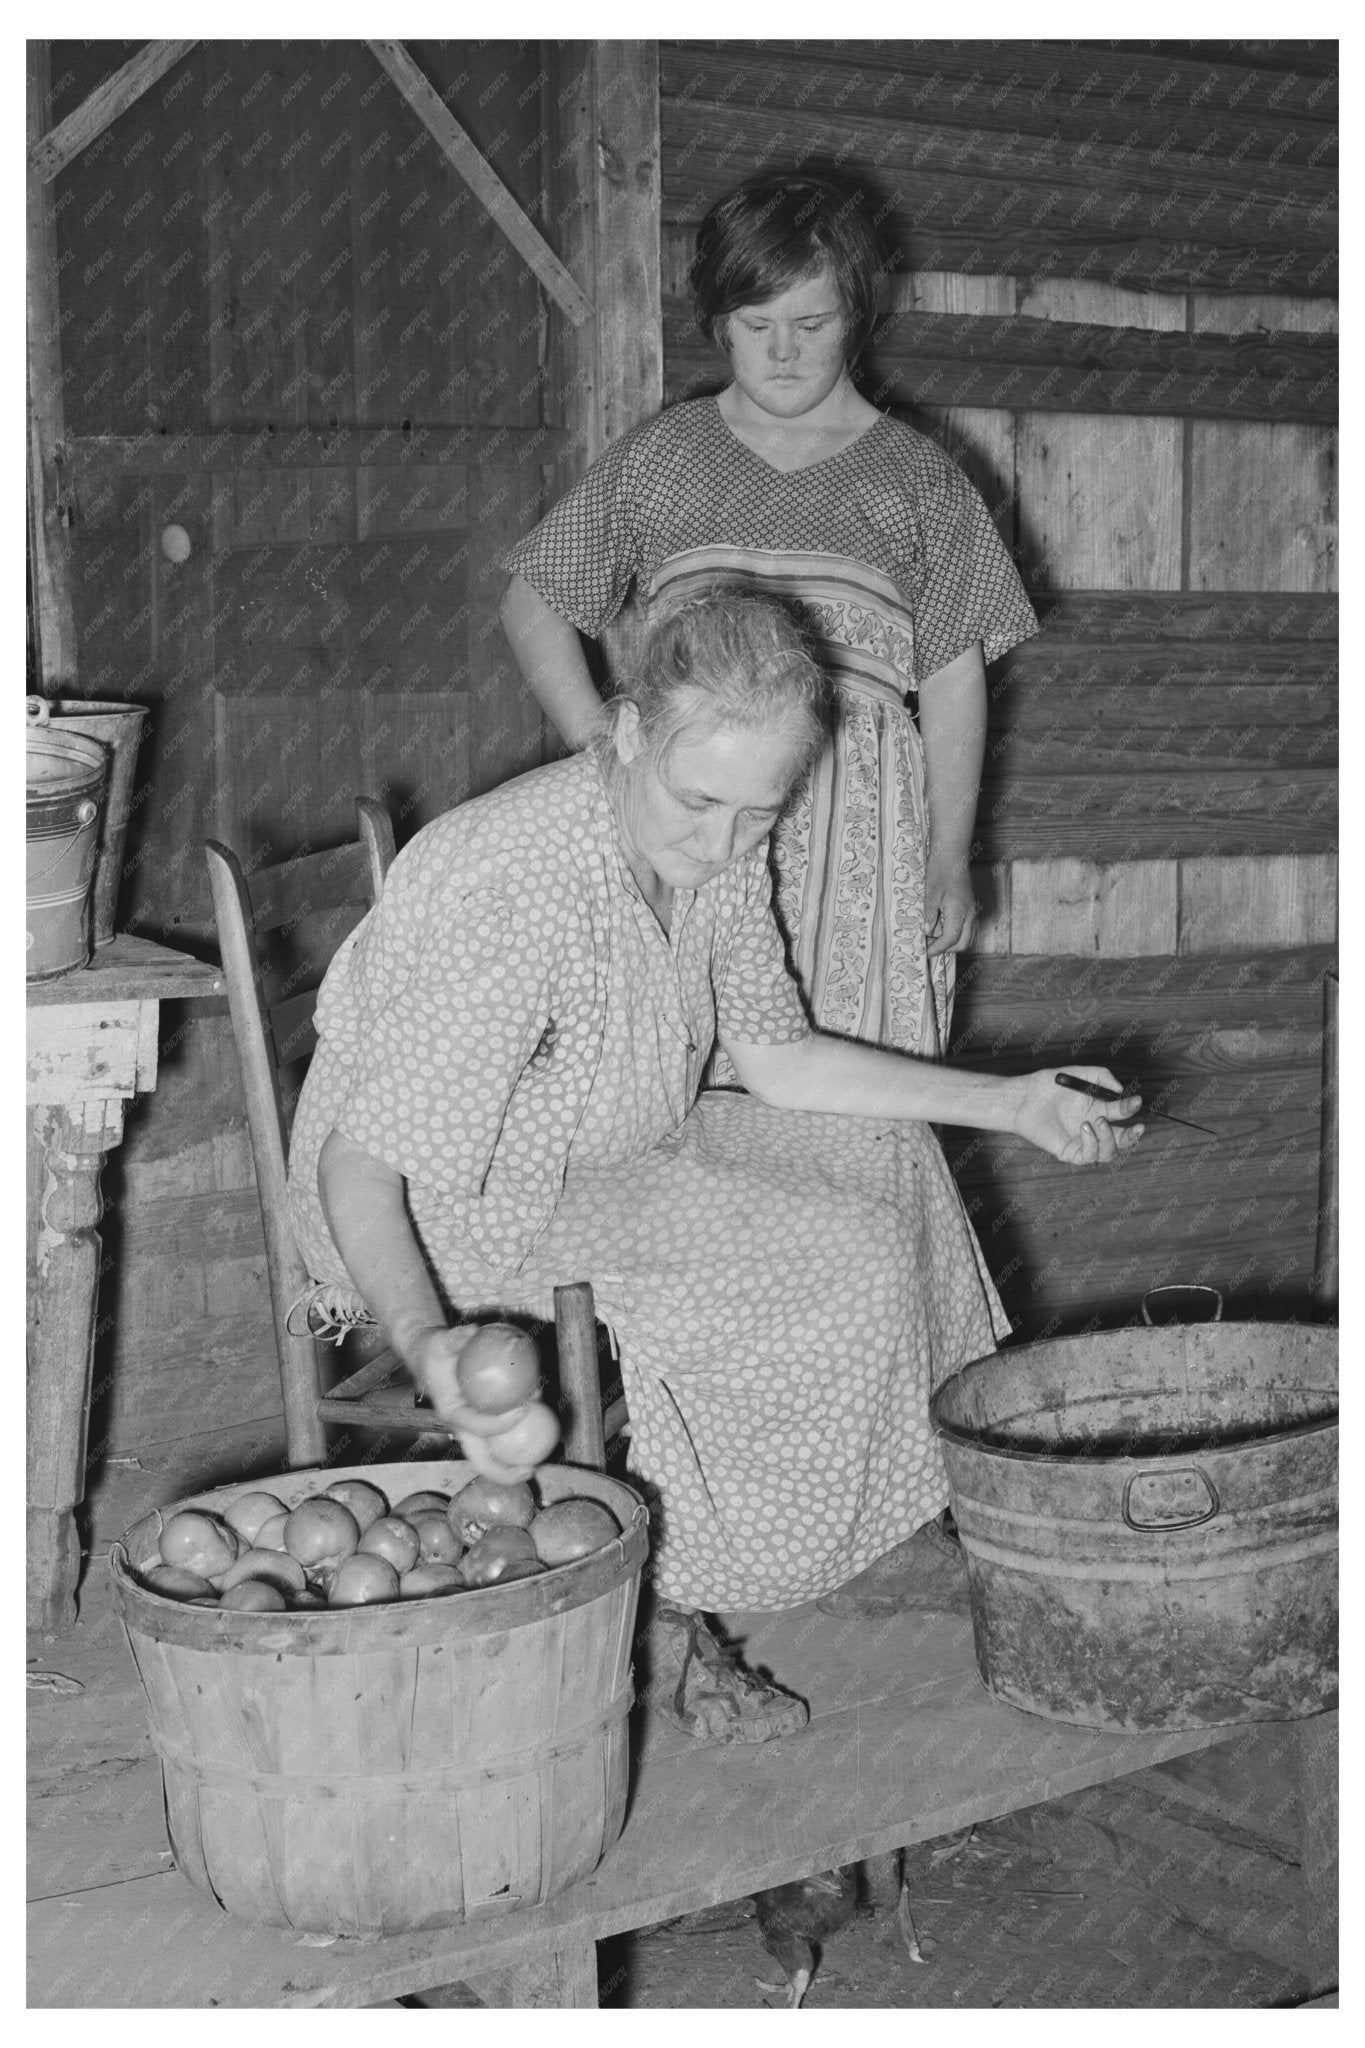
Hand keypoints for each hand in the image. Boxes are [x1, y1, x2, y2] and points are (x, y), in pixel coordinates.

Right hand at [404, 1326, 542, 1482]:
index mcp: (451, 1413)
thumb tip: (474, 1331)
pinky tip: (541, 1429)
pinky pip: (500, 1438)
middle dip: (505, 1472)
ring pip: (492, 1456)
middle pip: (481, 1460)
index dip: (499, 1424)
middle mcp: (461, 1428)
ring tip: (541, 1461)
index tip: (523, 1410)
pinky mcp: (481, 1425)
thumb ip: (455, 1337)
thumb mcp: (441, 1341)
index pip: (476, 1426)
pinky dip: (519, 1438)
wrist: (429, 1358)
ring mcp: (471, 1430)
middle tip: (531, 1469)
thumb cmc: (436, 1351)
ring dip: (514, 1462)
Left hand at [924, 863, 976, 956]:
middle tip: (928, 947)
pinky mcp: (970, 907)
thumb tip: (926, 931)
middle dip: (946, 949)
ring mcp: (972, 910)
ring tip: (933, 939)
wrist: (952, 854)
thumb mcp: (929, 892)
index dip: (937, 948)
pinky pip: (967, 929)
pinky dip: (956, 934)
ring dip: (952, 943)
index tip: (925, 953)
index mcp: (960, 911)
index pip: (951, 939)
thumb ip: (929, 913)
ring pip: (967, 937)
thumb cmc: (939, 871)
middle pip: (963, 943)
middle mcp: (970, 913)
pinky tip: (940, 928)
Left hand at [1014, 1066, 1144, 1165]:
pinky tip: (1084, 1128)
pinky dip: (1092, 1144)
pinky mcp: (1069, 1152)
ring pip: (1108, 1152)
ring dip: (1109, 1138)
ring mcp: (1082, 1141)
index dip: (1131, 1108)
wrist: (1025, 1097)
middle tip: (1138, 1128)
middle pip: (1122, 1140)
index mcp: (1098, 1109)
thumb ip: (1101, 1076)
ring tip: (1097, 1121)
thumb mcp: (1078, 1073)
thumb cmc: (1049, 1085)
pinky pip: (1088, 1156)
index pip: (1122, 1113)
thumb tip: (1120, 1090)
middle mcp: (1093, 1127)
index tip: (1136, 1100)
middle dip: (1133, 1136)